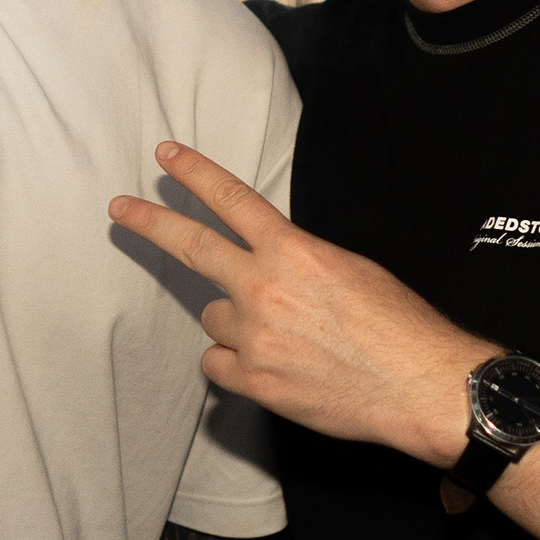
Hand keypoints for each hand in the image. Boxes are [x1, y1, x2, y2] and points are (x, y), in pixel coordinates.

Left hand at [110, 141, 484, 466]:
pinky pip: (217, 363)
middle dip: (150, 222)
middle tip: (120, 208)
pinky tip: (272, 367)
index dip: (194, 173)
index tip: (166, 155)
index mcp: (293, 251)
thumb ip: (298, 261)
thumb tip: (269, 266)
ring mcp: (254, 335)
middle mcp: (264, 287)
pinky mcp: (253, 380)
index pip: (231, 200)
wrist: (418, 384)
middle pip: (192, 245)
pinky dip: (236, 364)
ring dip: (237, 324)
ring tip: (286, 338)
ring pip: (214, 317)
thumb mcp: (350, 269)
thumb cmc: (397, 326)